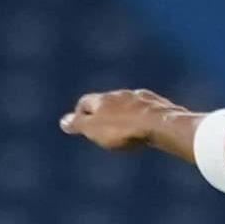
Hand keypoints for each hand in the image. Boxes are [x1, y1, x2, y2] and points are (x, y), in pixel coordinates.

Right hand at [58, 88, 184, 151]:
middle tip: (100, 126)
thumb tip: (64, 121)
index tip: (79, 123)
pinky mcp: (158, 104)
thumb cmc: (123, 129)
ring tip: (123, 127)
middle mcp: (120, 94)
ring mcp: (140, 97)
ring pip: (127, 104)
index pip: (85, 102)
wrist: (160, 124)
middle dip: (102, 113)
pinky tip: (145, 125)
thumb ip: (78, 124)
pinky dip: (141, 116)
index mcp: (102, 99)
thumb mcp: (94, 129)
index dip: (80, 113)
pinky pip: (145, 109)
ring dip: (123, 113)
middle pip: (106, 101)